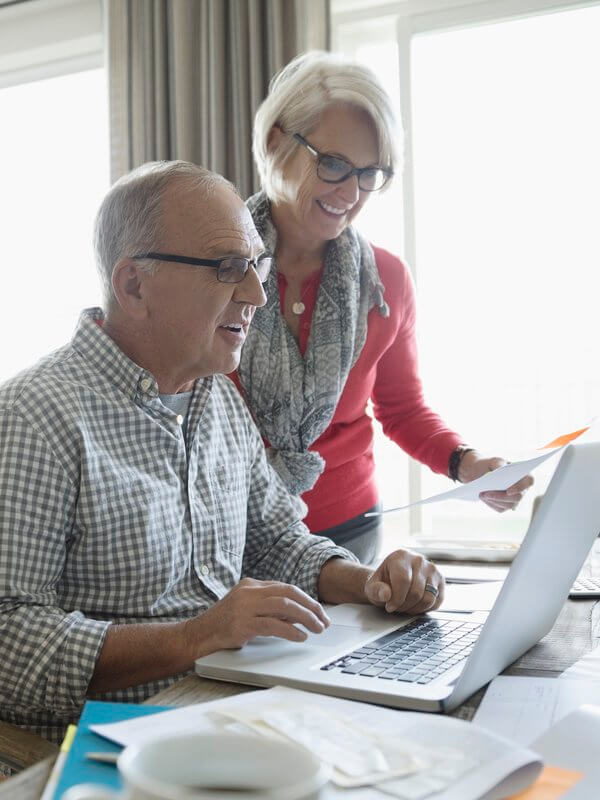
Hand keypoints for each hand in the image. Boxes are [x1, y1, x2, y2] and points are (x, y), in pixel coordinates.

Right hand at [190, 578, 329, 654]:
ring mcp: (244, 607)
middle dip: (311, 606)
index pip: (286, 588)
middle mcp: (249, 592)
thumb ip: (269, 609)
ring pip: (284, 606)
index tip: (319, 611)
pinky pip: (273, 625)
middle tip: (324, 619)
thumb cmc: (221, 626)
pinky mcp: (242, 624)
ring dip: (306, 618)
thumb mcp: (247, 610)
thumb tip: (298, 614)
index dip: (306, 599)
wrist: (195, 637)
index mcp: (251, 585)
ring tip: (317, 628)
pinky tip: (300, 636)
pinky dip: (291, 631)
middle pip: (289, 593)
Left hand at [363, 550, 444, 613]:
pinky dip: (425, 609)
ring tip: (405, 606)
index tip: (389, 606)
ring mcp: (432, 569)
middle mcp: (419, 560)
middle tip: (396, 607)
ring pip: (428, 598)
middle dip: (404, 605)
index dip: (396, 599)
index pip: (403, 580)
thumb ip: (375, 590)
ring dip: (415, 609)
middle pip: (416, 592)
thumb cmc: (383, 583)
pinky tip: (414, 605)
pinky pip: (437, 601)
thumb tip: (386, 595)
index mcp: (401, 556)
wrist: (393, 580)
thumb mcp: (372, 587)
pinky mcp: (440, 580)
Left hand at [458, 450, 532, 511]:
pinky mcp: (505, 505)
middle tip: (486, 494)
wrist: (480, 473)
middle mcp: (522, 489)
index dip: (521, 487)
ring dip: (494, 500)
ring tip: (482, 494)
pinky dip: (491, 503)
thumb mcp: (494, 460)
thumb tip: (500, 469)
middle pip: (517, 497)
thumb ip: (498, 463)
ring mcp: (514, 499)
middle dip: (501, 497)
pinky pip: (500, 508)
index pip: (529, 481)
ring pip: (508, 504)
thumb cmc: (491, 465)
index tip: (508, 491)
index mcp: (524, 475)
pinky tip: (483, 497)